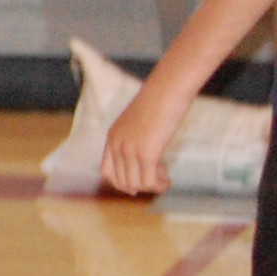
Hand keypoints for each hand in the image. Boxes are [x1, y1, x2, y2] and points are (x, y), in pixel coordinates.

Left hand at [100, 80, 189, 195]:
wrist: (167, 88)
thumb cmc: (159, 101)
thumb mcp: (140, 121)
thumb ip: (136, 136)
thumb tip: (145, 155)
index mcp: (112, 137)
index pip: (107, 172)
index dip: (123, 182)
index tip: (141, 179)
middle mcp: (116, 145)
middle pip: (120, 182)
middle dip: (139, 186)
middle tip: (157, 177)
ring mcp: (129, 150)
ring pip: (134, 185)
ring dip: (151, 187)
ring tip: (165, 177)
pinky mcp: (146, 153)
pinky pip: (149, 182)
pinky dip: (160, 186)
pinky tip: (169, 179)